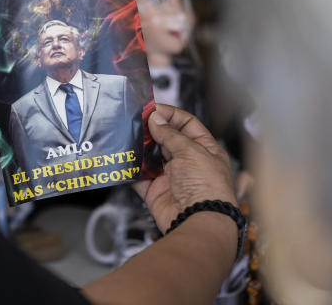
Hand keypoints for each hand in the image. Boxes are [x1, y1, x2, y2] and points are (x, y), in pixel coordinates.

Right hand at [133, 104, 235, 232]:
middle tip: (136, 120)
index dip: (170, 115)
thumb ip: (170, 134)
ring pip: (151, 157)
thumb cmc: (206, 187)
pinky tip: (124, 159)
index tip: (152, 109)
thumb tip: (156, 119)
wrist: (198, 221)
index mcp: (204, 150)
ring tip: (128, 136)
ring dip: (140, 148)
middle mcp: (188, 162)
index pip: (187, 124)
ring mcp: (171, 177)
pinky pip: (139, 177)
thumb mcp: (191, 151)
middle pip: (167, 139)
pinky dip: (131, 170)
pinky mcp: (156, 192)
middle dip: (151, 129)